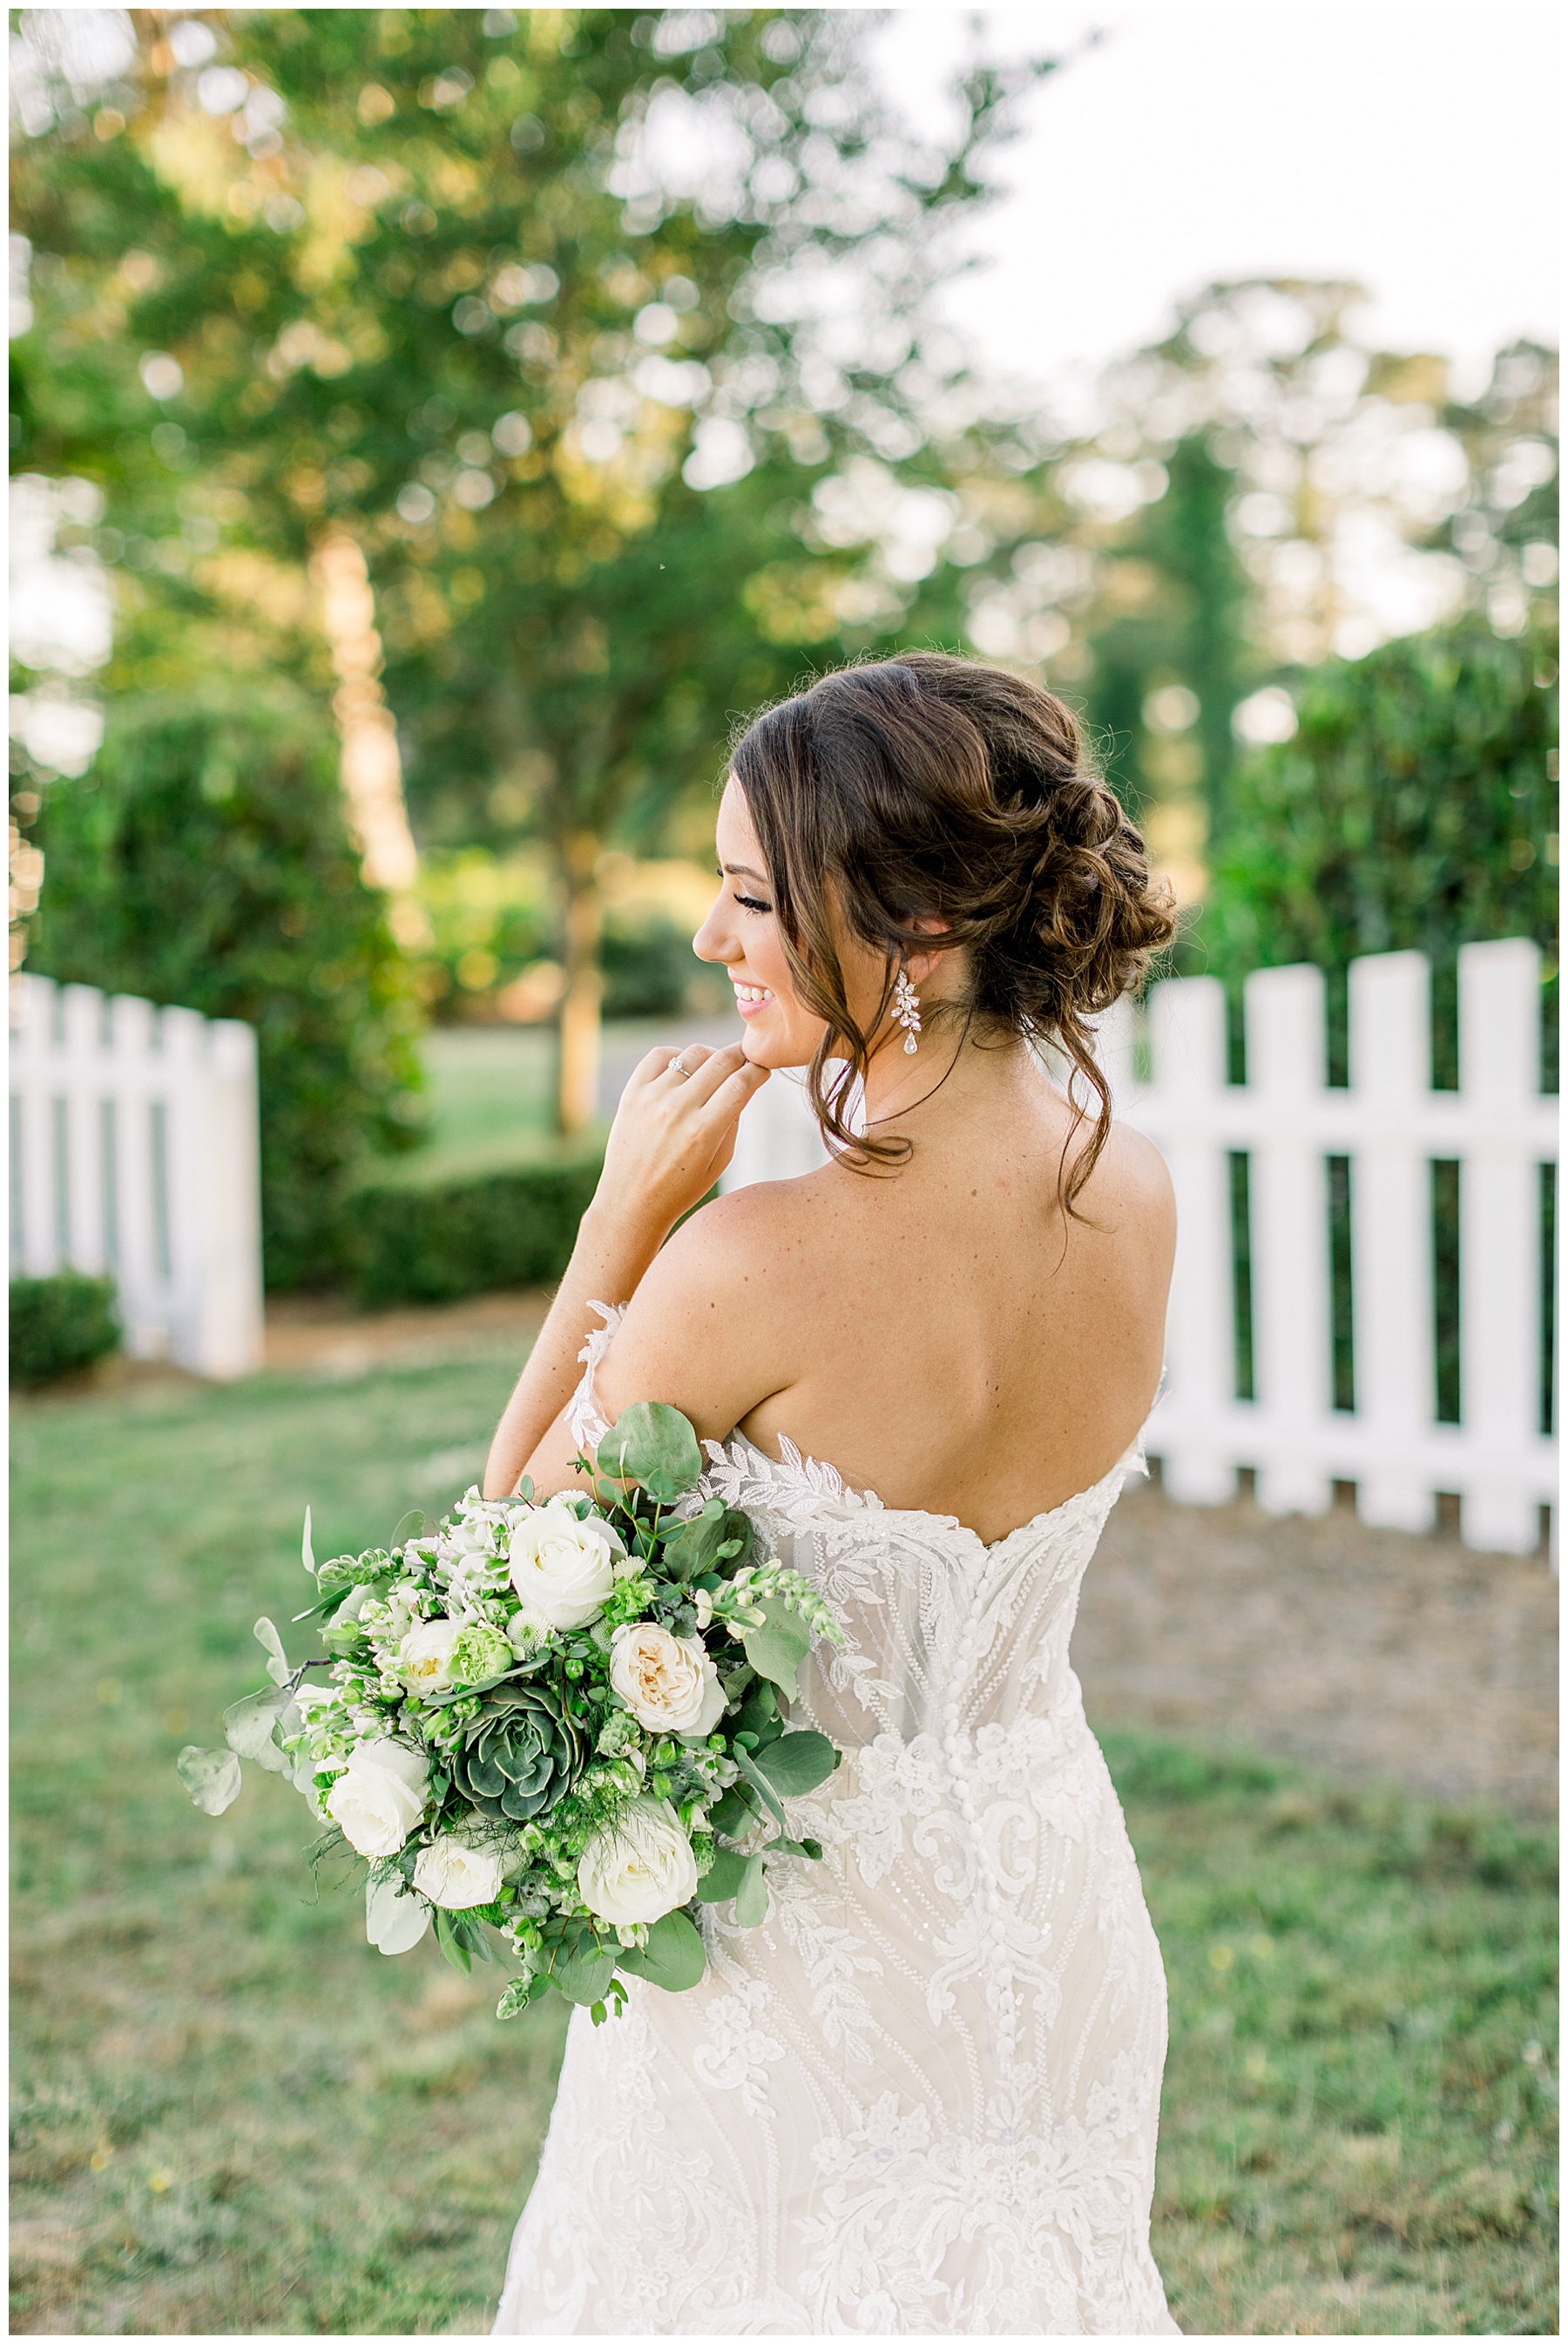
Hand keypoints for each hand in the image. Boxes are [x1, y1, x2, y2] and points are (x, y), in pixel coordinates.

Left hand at [589, 1044, 768, 1244]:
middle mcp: (677, 1110)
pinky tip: (683, 1071)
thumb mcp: (720, 1162)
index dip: (758, 1070)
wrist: (631, 1202)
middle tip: (746, 1061)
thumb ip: (735, 1120)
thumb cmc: (681, 1188)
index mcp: (703, 1131)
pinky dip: (677, 1055)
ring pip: (693, 1053)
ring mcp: (652, 1098)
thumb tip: (747, 1083)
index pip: (742, 1082)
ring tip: (713, 1072)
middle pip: (722, 1060)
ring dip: (711, 1057)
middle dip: (741, 1056)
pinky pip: (659, 1055)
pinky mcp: (632, 1093)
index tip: (763, 1070)